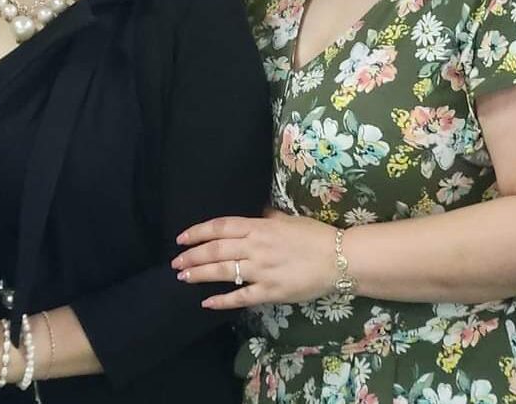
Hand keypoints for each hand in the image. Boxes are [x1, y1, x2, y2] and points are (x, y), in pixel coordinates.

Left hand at [172, 208, 336, 309]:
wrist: (340, 258)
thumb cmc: (315, 235)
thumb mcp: (289, 219)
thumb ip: (269, 217)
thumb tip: (257, 212)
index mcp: (260, 226)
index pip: (221, 227)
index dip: (198, 232)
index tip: (182, 238)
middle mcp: (256, 247)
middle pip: (216, 249)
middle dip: (192, 255)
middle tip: (175, 262)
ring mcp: (262, 270)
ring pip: (223, 271)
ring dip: (200, 274)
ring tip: (183, 277)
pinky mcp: (270, 291)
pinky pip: (241, 297)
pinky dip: (222, 300)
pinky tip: (207, 302)